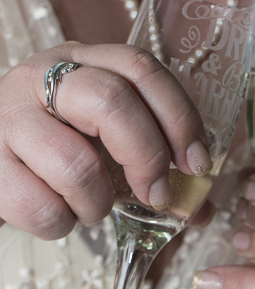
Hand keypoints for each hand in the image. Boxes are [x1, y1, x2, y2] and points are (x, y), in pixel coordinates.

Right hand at [0, 41, 209, 238]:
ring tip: (92, 209)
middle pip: (112, 102)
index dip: (179, 117)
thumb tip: (201, 208)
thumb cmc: (53, 156)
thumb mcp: (101, 143)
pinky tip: (59, 215)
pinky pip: (42, 206)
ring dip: (97, 203)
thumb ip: (151, 166)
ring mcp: (8, 117)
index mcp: (81, 63)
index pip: (141, 69)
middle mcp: (41, 77)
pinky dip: (62, 225)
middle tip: (157, 196)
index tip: (196, 163)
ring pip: (75, 164)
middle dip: (147, 158)